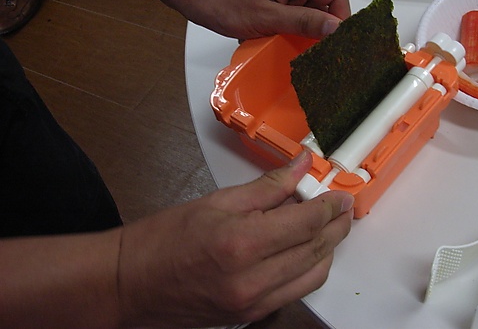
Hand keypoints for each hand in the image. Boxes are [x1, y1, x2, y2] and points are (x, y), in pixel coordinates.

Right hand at [117, 150, 353, 327]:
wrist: (132, 283)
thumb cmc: (164, 239)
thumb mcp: (217, 200)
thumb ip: (268, 186)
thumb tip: (300, 167)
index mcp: (243, 243)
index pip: (306, 223)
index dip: (329, 205)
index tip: (338, 194)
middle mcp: (253, 280)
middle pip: (316, 250)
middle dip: (336, 226)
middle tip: (341, 207)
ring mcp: (253, 304)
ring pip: (313, 276)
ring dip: (327, 249)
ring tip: (326, 226)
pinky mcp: (251, 316)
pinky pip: (294, 291)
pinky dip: (308, 269)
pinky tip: (303, 250)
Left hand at [184, 0, 350, 39]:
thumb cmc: (223, 1)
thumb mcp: (267, 17)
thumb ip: (304, 21)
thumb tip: (336, 27)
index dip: (340, 19)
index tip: (336, 43)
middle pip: (322, 3)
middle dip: (320, 27)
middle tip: (314, 51)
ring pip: (306, 10)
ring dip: (302, 29)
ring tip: (292, 46)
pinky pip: (289, 12)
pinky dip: (287, 27)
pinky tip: (276, 39)